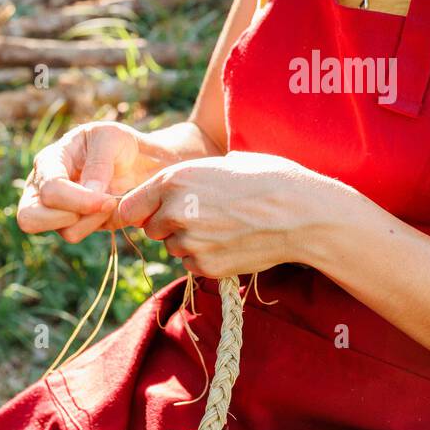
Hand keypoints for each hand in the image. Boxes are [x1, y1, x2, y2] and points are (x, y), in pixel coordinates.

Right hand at [16, 121, 147, 243]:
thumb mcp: (110, 137)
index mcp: (48, 162)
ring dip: (92, 222)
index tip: (109, 200)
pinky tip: (109, 209)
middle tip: (102, 204)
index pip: (50, 190)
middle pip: (30, 219)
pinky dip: (98, 225)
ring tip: (111, 203)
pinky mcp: (70, 223)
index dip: (79, 200)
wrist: (130, 157)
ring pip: (63, 232)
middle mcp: (41, 188)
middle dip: (71, 218)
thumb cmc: (115, 142)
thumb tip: (92, 190)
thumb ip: (99, 162)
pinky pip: (79, 234)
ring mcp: (53, 209)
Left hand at [114, 150, 331, 278]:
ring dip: (189, 241)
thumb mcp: (224, 163)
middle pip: (151, 229)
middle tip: (202, 215)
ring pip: (173, 248)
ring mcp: (190, 243)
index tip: (155, 210)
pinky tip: (232, 241)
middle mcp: (174, 212)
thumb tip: (178, 186)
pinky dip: (206, 256)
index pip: (128, 207)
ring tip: (224, 226)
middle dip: (169, 224)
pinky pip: (193, 264)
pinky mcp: (206, 266)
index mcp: (174, 180)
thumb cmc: (269, 178)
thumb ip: (191, 177)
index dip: (142, 209)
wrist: (301, 213)